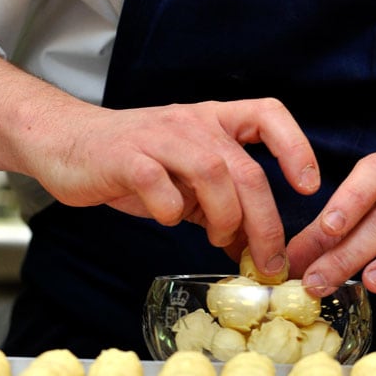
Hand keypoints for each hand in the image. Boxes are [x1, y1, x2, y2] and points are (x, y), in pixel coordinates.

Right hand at [26, 97, 319, 277]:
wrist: (67, 142)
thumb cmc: (133, 162)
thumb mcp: (185, 177)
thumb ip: (219, 202)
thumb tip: (254, 248)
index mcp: (212, 120)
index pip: (267, 114)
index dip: (296, 146)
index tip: (308, 186)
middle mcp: (192, 123)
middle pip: (246, 169)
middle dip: (265, 222)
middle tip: (270, 261)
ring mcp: (159, 138)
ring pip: (213, 173)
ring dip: (225, 218)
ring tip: (218, 240)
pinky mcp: (127, 158)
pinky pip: (162, 187)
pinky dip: (172, 211)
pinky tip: (167, 219)